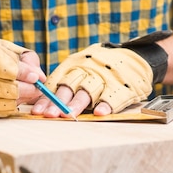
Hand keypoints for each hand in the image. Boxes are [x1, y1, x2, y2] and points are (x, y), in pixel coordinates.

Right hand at [0, 35, 44, 117]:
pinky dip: (10, 106)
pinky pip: (0, 112)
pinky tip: (10, 98)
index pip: (13, 71)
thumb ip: (23, 59)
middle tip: (36, 86)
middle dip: (30, 89)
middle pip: (14, 90)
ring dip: (22, 98)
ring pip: (10, 103)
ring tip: (22, 90)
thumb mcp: (0, 46)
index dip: (28, 74)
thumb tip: (41, 76)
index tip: (36, 76)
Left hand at [32, 44, 154, 116]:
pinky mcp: (121, 85)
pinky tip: (100, 113)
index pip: (56, 84)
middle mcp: (87, 70)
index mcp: (75, 66)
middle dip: (59, 102)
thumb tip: (45, 104)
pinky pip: (113, 95)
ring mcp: (104, 77)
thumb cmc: (101, 66)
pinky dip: (106, 104)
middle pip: (70, 87)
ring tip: (70, 116)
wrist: (134, 56)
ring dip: (78, 104)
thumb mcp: (82, 67)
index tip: (38, 112)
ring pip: (88, 91)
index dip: (47, 98)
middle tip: (51, 115)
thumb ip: (66, 81)